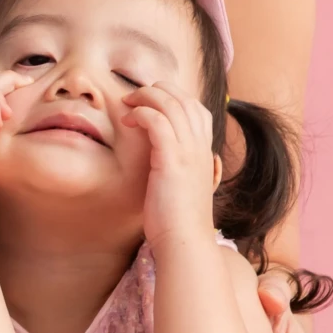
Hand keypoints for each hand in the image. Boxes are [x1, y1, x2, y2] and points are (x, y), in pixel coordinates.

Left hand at [123, 81, 218, 252]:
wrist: (185, 242)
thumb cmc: (179, 221)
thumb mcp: (185, 189)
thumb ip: (182, 170)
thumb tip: (169, 163)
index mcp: (204, 153)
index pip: (197, 109)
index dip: (174, 97)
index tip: (150, 104)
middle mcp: (201, 148)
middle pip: (184, 99)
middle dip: (157, 90)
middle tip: (134, 98)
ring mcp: (188, 153)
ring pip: (171, 104)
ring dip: (146, 97)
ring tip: (127, 104)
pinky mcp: (171, 161)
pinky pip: (158, 121)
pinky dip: (142, 113)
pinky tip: (128, 121)